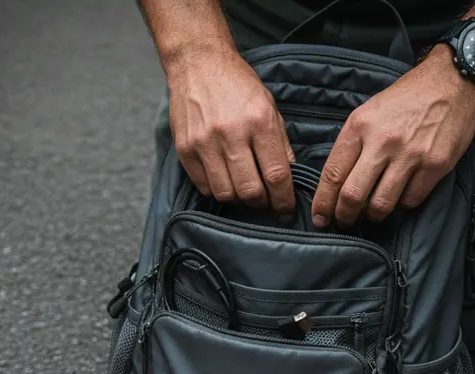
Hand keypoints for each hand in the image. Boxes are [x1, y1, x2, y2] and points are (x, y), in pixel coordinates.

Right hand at [166, 44, 295, 214]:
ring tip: (242, 188)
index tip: (286, 210)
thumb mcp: (268, 106)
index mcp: (259, 121)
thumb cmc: (237, 85)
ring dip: (238, 199)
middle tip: (263, 200)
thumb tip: (289, 177)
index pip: (276, 175)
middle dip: (261, 203)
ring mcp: (205, 142)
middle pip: (250, 191)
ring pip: (226, 194)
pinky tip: (223, 178)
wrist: (198, 63)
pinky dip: (216, 190)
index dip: (284, 200)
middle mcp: (231, 133)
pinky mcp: (185, 148)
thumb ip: (279, 143)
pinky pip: (204, 186)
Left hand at [311, 46, 474, 227]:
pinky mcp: (435, 164)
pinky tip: (402, 193)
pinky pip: (410, 200)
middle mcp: (383, 141)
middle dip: (344, 216)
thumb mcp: (369, 112)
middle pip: (353, 195)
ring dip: (374, 214)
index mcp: (360, 126)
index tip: (320, 218)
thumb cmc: (406, 100)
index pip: (333, 174)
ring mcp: (411, 154)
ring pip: (381, 205)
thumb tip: (336, 184)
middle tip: (344, 222)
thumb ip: (352, 145)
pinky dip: (403, 203)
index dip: (323, 203)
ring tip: (373, 211)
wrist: (452, 81)